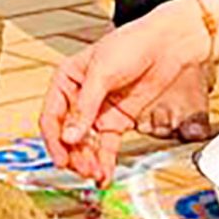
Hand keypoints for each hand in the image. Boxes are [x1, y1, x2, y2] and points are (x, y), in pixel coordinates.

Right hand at [42, 4, 208, 184]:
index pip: (52, 116)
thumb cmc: (132, 44)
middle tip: (81, 170)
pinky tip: (104, 174)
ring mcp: (98, 112)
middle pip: (68, 135)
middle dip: (73, 155)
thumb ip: (85, 107)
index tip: (61, 158)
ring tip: (94, 173)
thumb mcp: (102, 73)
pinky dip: (105, 161)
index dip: (54, 140)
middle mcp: (80, 98)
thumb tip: (69, 136)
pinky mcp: (118, 121)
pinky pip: (106, 145)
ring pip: (85, 144)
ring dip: (88, 161)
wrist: (166, 45)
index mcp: (67, 81)